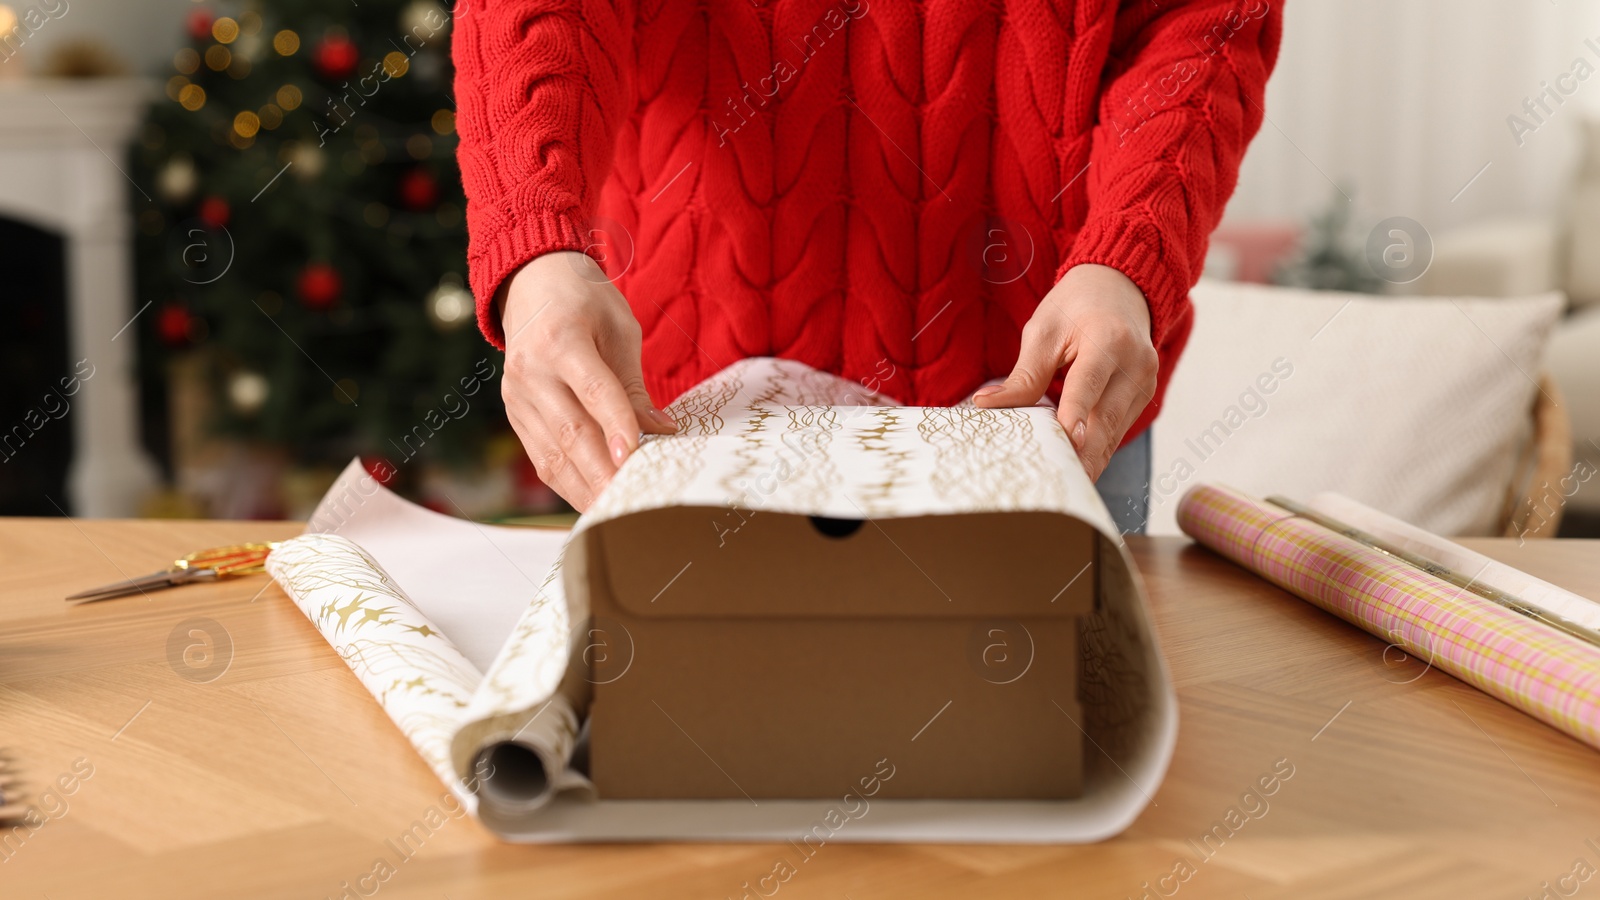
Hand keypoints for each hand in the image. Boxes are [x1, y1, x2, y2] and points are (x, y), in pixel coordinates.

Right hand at [500, 251, 676, 510]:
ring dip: (585, 487)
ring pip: (552, 453)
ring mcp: (517, 396)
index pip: (593, 390)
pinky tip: (593, 500)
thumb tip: (660, 431)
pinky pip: (541, 457)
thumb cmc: (585, 302)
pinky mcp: (515, 414)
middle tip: (633, 501)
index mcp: (561, 339)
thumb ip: (634, 384)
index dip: (616, 425)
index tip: (637, 457)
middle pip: (570, 431)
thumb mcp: (620, 329)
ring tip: (617, 512)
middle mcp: (531, 370)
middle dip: (603, 471)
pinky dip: (568, 483)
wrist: (532, 284)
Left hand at [973, 264, 1157, 480]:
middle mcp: (1136, 363)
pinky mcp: (1145, 396)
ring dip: (1089, 460)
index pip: (1089, 384)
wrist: (1120, 288)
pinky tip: (1077, 470)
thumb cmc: (1075, 307)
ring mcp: (1145, 382)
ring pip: (1114, 433)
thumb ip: (1023, 374)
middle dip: (1083, 456)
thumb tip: (986, 406)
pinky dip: (1097, 450)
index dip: (1077, 414)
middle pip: (1106, 419)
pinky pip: (1118, 430)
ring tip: (1062, 487)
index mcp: (1108, 339)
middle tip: (1056, 484)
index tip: (1066, 443)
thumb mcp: (1043, 331)